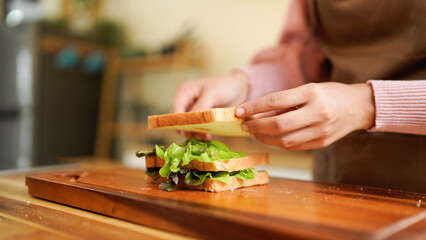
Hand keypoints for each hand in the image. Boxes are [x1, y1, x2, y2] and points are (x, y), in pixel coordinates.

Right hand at [172, 71, 248, 138]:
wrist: (241, 88)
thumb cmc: (225, 85)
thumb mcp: (212, 94)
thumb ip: (201, 106)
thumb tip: (191, 120)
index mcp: (186, 91)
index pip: (176, 108)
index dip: (178, 120)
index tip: (185, 130)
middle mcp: (187, 101)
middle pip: (180, 119)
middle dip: (186, 128)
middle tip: (195, 135)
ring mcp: (195, 111)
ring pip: (188, 125)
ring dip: (194, 132)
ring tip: (204, 137)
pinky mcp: (203, 118)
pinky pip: (197, 128)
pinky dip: (201, 133)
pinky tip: (207, 137)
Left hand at [236, 82, 374, 150]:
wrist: (357, 107)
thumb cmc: (328, 94)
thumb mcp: (306, 90)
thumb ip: (284, 102)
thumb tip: (257, 115)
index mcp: (312, 93)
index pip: (276, 101)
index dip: (254, 107)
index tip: (238, 111)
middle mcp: (318, 112)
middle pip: (279, 125)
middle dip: (256, 127)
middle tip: (244, 125)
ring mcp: (321, 130)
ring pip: (285, 141)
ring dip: (264, 138)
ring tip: (253, 132)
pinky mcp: (322, 143)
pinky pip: (294, 147)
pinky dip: (278, 143)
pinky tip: (269, 138)